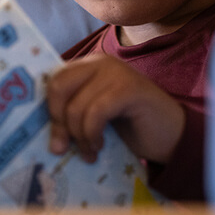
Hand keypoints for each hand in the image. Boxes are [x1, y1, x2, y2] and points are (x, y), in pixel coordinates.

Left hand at [45, 54, 185, 163]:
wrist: (171, 134)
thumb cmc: (130, 126)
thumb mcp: (94, 115)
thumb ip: (72, 111)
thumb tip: (42, 130)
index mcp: (87, 66)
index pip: (54, 81)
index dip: (48, 111)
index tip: (53, 139)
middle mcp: (100, 62)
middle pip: (59, 88)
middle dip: (59, 122)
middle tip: (63, 148)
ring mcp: (116, 72)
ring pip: (77, 106)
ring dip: (79, 136)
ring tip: (89, 152)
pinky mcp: (130, 88)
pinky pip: (96, 112)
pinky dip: (93, 134)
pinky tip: (99, 145)